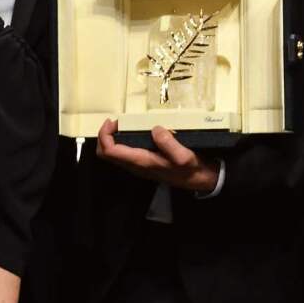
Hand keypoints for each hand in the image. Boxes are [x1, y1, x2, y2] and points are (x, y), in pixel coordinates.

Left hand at [96, 118, 219, 192]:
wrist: (199, 180)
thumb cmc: (191, 169)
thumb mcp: (184, 156)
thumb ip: (169, 143)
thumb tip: (155, 129)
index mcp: (142, 162)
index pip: (110, 151)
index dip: (105, 135)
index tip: (114, 121)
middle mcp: (136, 166)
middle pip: (105, 154)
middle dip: (104, 136)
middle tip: (115, 122)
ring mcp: (138, 166)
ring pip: (112, 155)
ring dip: (111, 139)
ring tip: (122, 124)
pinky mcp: (143, 163)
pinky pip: (122, 154)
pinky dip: (120, 142)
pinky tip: (133, 132)